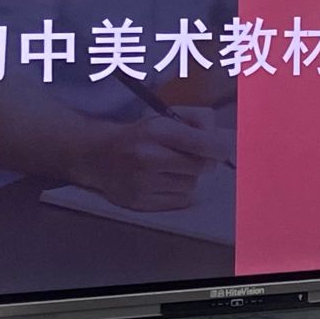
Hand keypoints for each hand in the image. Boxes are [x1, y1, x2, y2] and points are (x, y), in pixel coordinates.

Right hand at [77, 115, 220, 209]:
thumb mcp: (166, 116)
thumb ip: (198, 119)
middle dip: (202, 161)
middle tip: (191, 156)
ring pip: (191, 185)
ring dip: (187, 177)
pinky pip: (180, 200)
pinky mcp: (139, 202)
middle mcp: (147, 157)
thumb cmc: (140, 135)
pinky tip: (163, 181)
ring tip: (169, 168)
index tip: (222, 149)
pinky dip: (178, 192)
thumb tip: (221, 138)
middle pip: (200, 167)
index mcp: (155, 131)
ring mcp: (142, 183)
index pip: (202, 143)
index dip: (219, 148)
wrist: (96, 155)